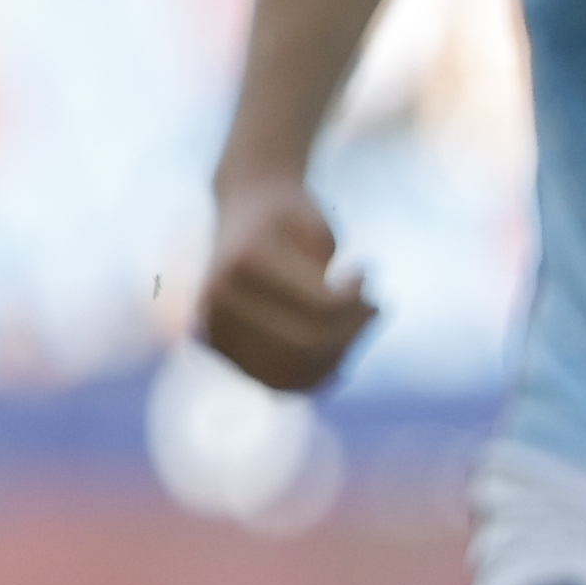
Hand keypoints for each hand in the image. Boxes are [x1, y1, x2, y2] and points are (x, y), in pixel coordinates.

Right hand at [197, 168, 376, 394]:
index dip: (357, 298)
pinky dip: (312, 377)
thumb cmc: (291, 215)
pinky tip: (338, 357)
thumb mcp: (318, 235)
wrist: (245, 204)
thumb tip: (340, 370)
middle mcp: (218, 297)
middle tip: (373, 307)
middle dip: (352, 332)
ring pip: (292, 373)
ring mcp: (211, 325)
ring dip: (336, 358)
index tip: (365, 270)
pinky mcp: (217, 344)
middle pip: (306, 345)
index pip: (322, 307)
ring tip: (354, 329)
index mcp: (244, 260)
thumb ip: (330, 295)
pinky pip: (274, 380)